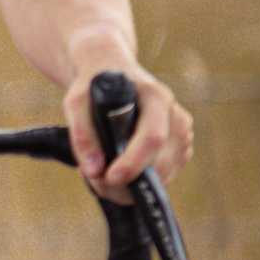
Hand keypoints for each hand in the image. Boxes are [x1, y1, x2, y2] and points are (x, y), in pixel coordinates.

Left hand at [62, 47, 191, 197]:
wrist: (113, 74)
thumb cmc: (95, 87)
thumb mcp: (77, 102)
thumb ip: (82, 135)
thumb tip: (94, 170)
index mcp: (157, 98)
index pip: (152, 137)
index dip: (133, 162)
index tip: (110, 178)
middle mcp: (176, 117)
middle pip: (159, 164)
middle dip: (126, 182)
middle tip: (93, 178)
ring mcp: (182, 136)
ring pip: (161, 177)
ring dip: (129, 186)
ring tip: (100, 169)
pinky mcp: (180, 151)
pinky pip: (161, 179)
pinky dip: (138, 183)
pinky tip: (117, 168)